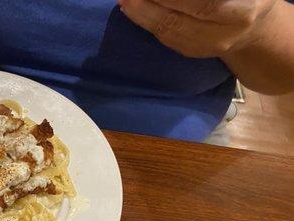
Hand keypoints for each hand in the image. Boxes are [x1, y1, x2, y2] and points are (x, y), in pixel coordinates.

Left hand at [119, 0, 278, 57]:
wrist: (252, 32)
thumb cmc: (248, 0)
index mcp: (241, 13)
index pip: (205, 6)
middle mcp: (221, 35)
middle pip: (178, 22)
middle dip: (148, 6)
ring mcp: (204, 48)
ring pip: (167, 33)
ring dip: (141, 15)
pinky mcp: (190, 52)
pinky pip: (164, 38)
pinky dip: (145, 22)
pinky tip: (131, 9)